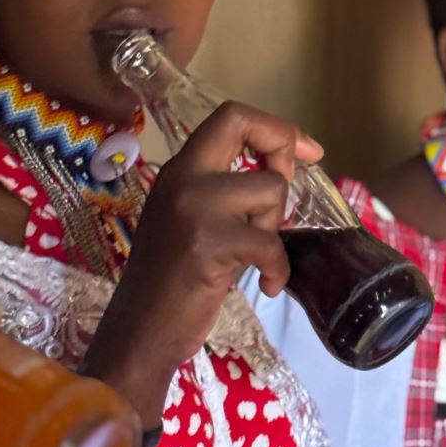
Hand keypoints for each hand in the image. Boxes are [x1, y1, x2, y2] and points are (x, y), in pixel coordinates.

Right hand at [82, 103, 321, 420]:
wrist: (140, 330)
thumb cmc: (169, 282)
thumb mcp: (189, 222)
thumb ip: (222, 193)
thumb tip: (279, 173)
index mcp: (179, 171)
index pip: (231, 116)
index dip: (276, 128)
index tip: (305, 151)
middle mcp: (184, 179)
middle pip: (248, 132)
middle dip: (282, 162)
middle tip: (277, 208)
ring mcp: (194, 209)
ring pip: (270, 190)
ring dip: (275, 229)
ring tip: (255, 257)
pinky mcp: (209, 245)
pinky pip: (270, 244)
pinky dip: (278, 269)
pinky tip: (268, 286)